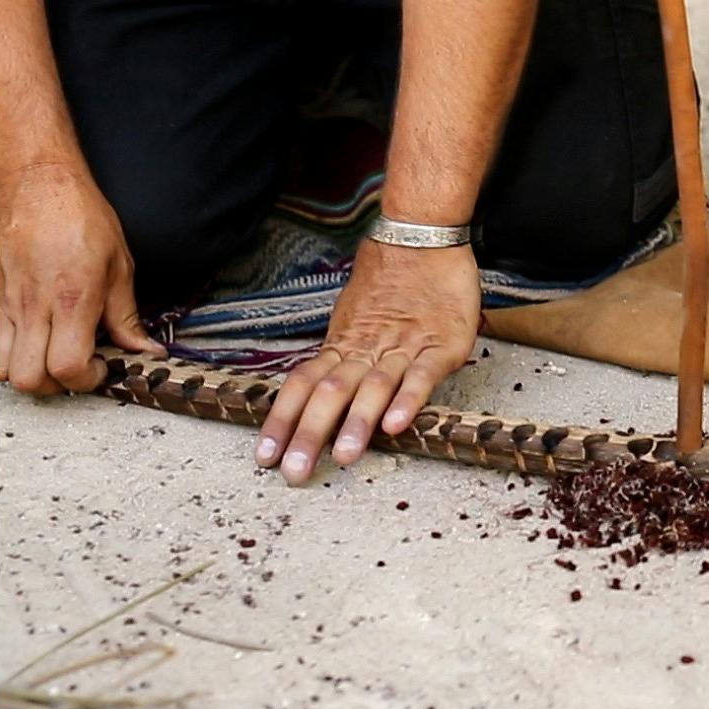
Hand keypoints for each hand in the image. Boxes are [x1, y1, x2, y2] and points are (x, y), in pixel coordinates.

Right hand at [0, 163, 163, 394]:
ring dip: (29, 373)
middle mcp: (34, 307)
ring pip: (2, 369)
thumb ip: (127, 315)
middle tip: (78, 369)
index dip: (88, 379)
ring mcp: (8, 305)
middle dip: (56, 386)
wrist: (37, 185)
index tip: (103, 368)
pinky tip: (33, 342)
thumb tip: (145, 349)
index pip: (68, 366)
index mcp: (73, 299)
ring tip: (53, 357)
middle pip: (29, 378)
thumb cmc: (80, 216)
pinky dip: (8, 356)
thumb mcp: (120, 264)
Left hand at [256, 239, 479, 483]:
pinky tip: (395, 425)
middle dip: (311, 434)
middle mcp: (368, 348)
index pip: (302, 383)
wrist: (423, 236)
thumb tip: (316, 390)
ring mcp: (406, 346)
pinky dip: (407, 399)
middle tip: (296, 472)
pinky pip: (422, 375)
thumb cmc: (391, 280)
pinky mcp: (443, 344)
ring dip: (356, 422)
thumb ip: (343, 352)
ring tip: (343, 456)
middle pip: (331, 392)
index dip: (282, 419)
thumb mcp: (356, 315)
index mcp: (344, 343)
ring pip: (374, 386)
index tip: (265, 455)